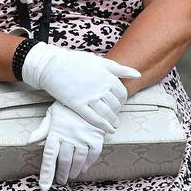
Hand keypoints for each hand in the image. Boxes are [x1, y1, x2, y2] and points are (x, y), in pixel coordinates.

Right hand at [20, 42, 140, 132]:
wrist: (53, 66)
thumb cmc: (75, 61)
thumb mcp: (99, 61)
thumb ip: (119, 69)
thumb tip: (137, 74)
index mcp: (107, 76)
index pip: (122, 93)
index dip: (122, 100)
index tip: (119, 104)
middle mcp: (100, 88)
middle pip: (115, 105)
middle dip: (117, 111)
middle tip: (115, 115)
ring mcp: (89, 97)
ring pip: (106, 113)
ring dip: (112, 121)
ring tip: (114, 126)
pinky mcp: (78, 105)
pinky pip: (93, 118)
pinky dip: (102, 125)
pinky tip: (107, 130)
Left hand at [35, 101, 104, 190]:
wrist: (87, 93)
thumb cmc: (66, 106)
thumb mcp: (52, 114)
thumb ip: (42, 130)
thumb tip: (28, 141)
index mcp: (56, 132)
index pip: (49, 157)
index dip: (47, 173)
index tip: (44, 187)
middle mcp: (69, 136)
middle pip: (64, 161)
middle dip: (62, 174)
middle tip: (61, 180)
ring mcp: (84, 137)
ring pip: (78, 160)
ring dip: (75, 171)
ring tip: (72, 175)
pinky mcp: (96, 136)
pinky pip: (93, 155)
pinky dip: (88, 163)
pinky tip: (84, 168)